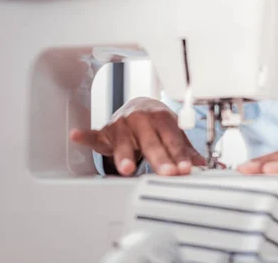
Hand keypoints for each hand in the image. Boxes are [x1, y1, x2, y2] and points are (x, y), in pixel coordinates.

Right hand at [70, 97, 205, 175]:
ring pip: (123, 141)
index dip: (179, 155)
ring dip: (124, 155)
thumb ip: (185, 149)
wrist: (138, 106)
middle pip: (150, 141)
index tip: (185, 169)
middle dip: (159, 158)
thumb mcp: (173, 132)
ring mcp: (121, 125)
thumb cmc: (157, 122)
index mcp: (161, 118)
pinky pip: (92, 134)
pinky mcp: (104, 132)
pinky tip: (77, 135)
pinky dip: (84, 136)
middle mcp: (141, 119)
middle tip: (167, 172)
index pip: (172, 139)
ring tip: (126, 168)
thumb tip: (201, 164)